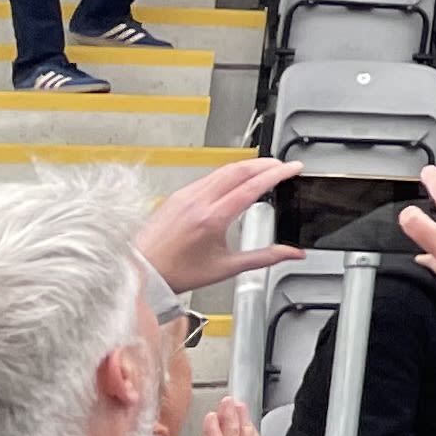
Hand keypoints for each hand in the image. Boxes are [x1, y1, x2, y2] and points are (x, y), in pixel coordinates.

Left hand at [136, 156, 296, 293]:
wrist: (143, 271)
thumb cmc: (177, 272)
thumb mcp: (227, 267)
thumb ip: (265, 258)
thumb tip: (292, 254)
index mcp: (212, 218)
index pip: (252, 186)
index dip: (277, 173)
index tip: (293, 168)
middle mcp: (198, 202)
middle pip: (239, 169)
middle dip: (266, 163)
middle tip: (283, 165)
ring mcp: (185, 196)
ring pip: (223, 169)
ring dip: (248, 166)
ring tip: (263, 169)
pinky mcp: (178, 196)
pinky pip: (209, 176)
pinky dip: (229, 173)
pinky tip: (235, 181)